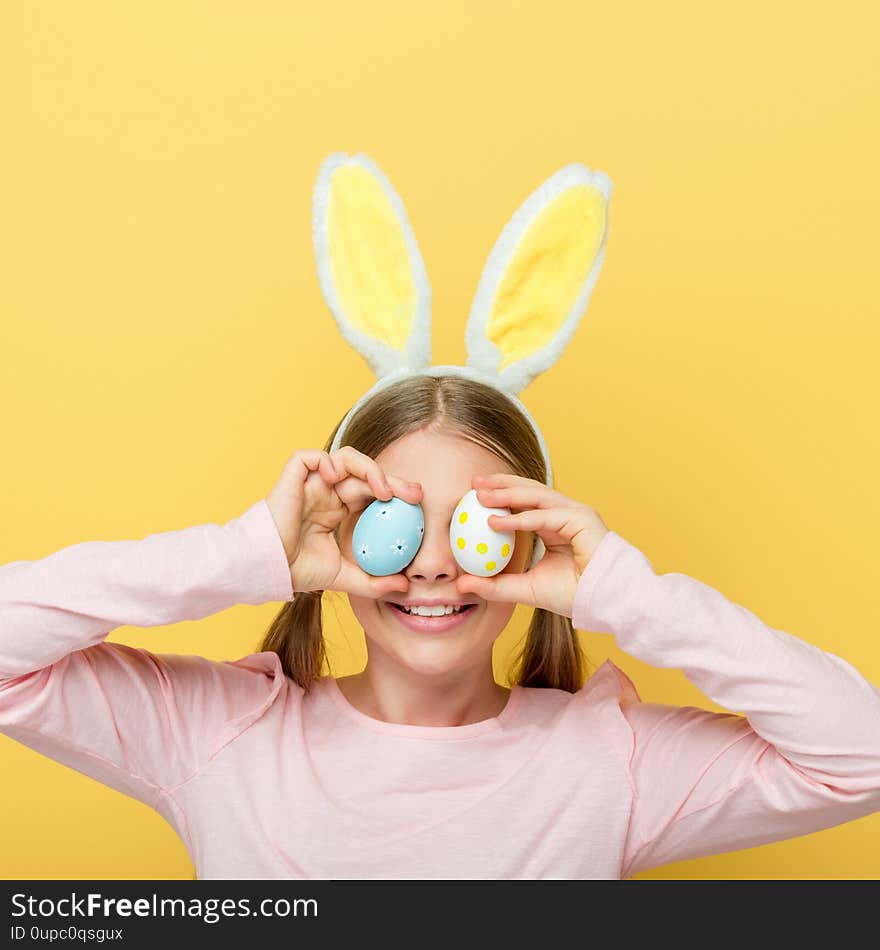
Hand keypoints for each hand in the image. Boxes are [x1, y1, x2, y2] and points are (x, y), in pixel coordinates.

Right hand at [265, 446, 422, 598]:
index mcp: (338, 509)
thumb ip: (374, 581)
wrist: (267, 569)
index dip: (395, 493)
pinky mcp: (293, 477)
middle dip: (393, 480)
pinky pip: (310, 457)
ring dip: (369, 468)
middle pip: (365, 474)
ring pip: (345, 458)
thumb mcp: (344, 578)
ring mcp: (311, 483)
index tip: (418, 504)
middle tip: (416, 494)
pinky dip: (326, 461)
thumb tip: (404, 586)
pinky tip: (336, 477)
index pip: (372, 493)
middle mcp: (327, 492)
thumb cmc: (297, 571)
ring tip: (383, 490)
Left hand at [455, 473, 609, 618]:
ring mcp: (575, 514)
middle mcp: (565, 514)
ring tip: (480, 494)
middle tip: (474, 483)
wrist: (603, 604)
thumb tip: (461, 585)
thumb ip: (494, 585)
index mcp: (554, 525)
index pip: (524, 502)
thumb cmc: (572, 595)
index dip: (500, 494)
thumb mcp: (523, 589)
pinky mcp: (582, 519)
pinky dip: (520, 518)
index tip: (473, 494)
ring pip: (536, 496)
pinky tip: (497, 522)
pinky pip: (545, 516)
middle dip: (500, 484)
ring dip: (507, 493)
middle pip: (529, 491)